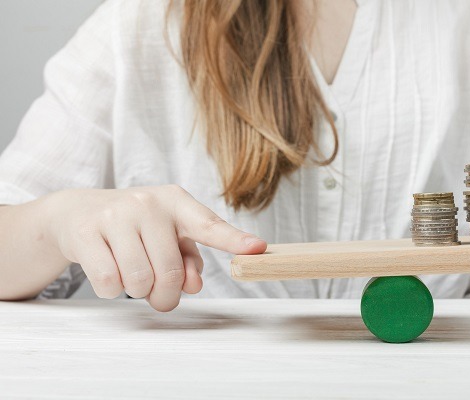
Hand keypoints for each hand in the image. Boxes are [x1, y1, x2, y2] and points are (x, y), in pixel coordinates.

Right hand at [46, 185, 265, 310]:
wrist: (78, 211)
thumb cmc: (135, 227)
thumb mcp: (167, 234)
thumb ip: (188, 259)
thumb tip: (194, 285)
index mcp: (176, 201)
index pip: (209, 225)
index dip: (234, 240)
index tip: (258, 249)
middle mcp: (148, 203)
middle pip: (169, 272)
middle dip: (165, 295)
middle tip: (159, 294)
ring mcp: (115, 215)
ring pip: (138, 280)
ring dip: (138, 291)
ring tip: (132, 275)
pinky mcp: (86, 232)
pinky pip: (109, 282)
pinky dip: (111, 289)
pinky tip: (110, 271)